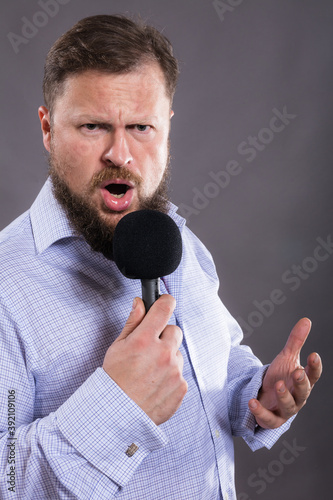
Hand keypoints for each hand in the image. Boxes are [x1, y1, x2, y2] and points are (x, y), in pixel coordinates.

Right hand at [102, 294, 187, 425]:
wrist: (116, 415)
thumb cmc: (114, 381)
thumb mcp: (117, 347)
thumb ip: (132, 322)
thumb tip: (140, 303)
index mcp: (145, 340)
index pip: (164, 308)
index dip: (165, 301)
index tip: (164, 302)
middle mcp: (163, 353)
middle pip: (175, 330)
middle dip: (164, 335)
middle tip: (150, 348)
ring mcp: (174, 371)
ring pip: (177, 353)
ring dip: (167, 358)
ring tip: (149, 372)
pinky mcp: (181, 387)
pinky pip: (180, 373)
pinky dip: (170, 377)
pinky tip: (155, 384)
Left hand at [248, 317, 321, 428]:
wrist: (265, 395)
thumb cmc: (280, 376)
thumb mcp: (286, 357)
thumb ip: (296, 341)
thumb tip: (306, 320)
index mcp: (303, 381)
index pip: (313, 375)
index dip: (315, 366)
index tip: (313, 354)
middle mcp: (298, 397)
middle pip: (304, 392)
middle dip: (301, 382)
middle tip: (297, 371)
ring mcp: (285, 410)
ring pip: (289, 407)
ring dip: (284, 396)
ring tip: (277, 384)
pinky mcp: (271, 419)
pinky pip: (268, 418)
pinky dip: (260, 411)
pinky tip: (252, 402)